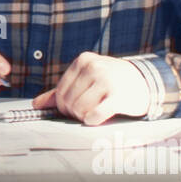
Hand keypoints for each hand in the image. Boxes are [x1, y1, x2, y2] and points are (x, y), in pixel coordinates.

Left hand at [30, 51, 148, 125]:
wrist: (144, 82)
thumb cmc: (110, 82)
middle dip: (74, 113)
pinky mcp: (118, 95)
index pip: (60, 91)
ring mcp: (106, 80)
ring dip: (84, 117)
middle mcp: (94, 67)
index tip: (73, 110)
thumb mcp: (86, 79)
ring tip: (93, 114)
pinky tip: (97, 119)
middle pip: (69, 102)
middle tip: (85, 114)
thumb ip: (61, 91)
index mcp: (83, 61)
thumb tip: (36, 104)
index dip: (63, 106)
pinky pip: (95, 115)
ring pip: (80, 109)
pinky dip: (93, 121)